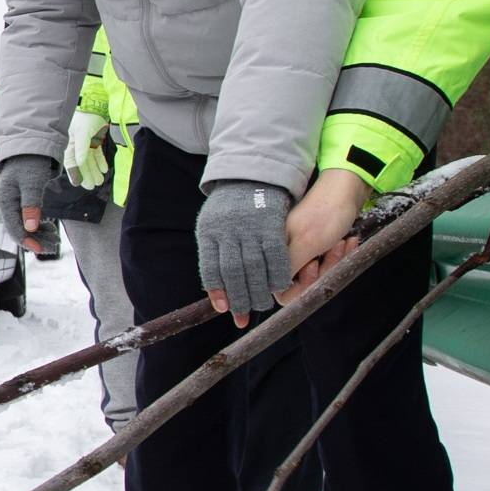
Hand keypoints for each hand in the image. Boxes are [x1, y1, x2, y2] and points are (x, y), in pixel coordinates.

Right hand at [0, 154, 58, 254]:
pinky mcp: (21, 204)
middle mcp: (7, 205)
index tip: (42, 249)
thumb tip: (31, 227)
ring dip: (40, 235)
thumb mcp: (32, 182)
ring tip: (56, 238)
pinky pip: (28, 221)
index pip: (14, 228)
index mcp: (5, 201)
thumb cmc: (30, 163)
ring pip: (25, 228)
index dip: (28, 241)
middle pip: (20, 231)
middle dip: (37, 240)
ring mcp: (13, 205)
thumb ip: (31, 204)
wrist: (29, 150)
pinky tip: (50, 228)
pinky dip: (40, 227)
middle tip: (55, 245)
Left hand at [193, 179, 295, 318]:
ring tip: (262, 304)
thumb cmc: (229, 208)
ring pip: (254, 267)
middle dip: (240, 298)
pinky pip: (276, 256)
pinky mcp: (271, 224)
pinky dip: (278, 274)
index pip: (210, 269)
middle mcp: (227, 231)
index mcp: (209, 233)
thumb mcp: (212, 225)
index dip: (218, 292)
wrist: (250, 175)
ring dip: (259, 291)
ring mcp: (249, 227)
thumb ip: (214, 254)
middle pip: (233, 273)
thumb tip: (216, 292)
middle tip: (245, 315)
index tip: (225, 309)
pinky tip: (280, 285)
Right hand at [285, 167, 371, 290]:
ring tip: (342, 242)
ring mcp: (298, 248)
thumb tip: (275, 290)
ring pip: (315, 274)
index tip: (313, 266)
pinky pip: (324, 262)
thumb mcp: (306, 244)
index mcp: (271, 249)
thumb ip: (288, 269)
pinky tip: (347, 241)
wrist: (348, 188)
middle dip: (320, 271)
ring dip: (332, 262)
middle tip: (331, 250)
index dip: (299, 284)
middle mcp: (281, 251)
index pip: (278, 287)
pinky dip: (337, 255)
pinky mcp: (313, 245)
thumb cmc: (326, 212)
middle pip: (299, 283)